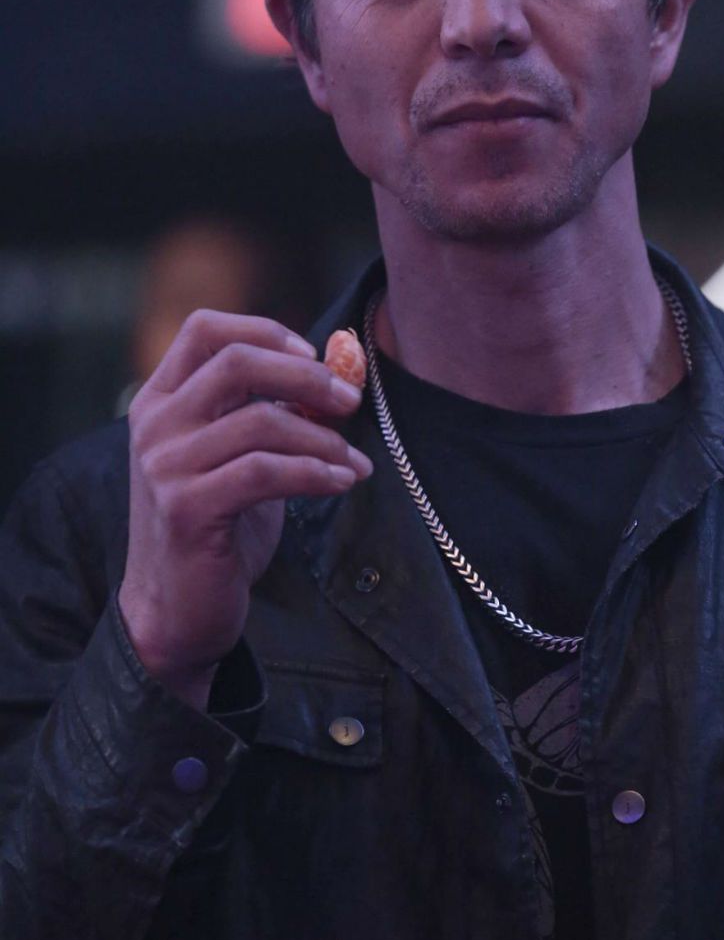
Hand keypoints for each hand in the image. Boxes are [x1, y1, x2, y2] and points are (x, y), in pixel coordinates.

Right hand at [119, 310, 370, 707]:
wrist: (178, 609)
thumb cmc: (219, 527)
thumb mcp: (243, 457)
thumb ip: (274, 414)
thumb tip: (340, 375)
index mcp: (160, 400)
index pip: (205, 330)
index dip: (265, 331)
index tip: (314, 354)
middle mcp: (154, 425)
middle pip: (237, 363)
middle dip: (306, 377)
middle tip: (350, 402)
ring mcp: (165, 466)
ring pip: (261, 423)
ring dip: (322, 440)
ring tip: (353, 464)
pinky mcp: (186, 508)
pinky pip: (265, 472)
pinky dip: (315, 473)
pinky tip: (342, 483)